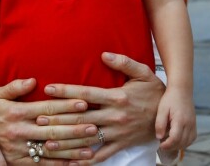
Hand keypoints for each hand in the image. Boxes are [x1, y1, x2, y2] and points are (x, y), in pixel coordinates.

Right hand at [0, 78, 98, 163]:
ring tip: (91, 146)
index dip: (66, 105)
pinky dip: (62, 164)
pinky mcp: (21, 162)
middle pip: (53, 129)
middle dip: (75, 127)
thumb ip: (15, 87)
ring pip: (52, 148)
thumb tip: (33, 80)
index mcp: (17, 112)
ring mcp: (21, 148)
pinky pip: (45, 164)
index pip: (47, 109)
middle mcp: (21, 131)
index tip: (83, 102)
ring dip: (73, 148)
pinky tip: (77, 162)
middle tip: (94, 125)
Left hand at [36, 53, 164, 162]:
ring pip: (87, 137)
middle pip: (81, 117)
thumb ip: (123, 62)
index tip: (48, 88)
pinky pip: (101, 154)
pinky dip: (85, 159)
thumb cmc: (154, 91)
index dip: (66, 90)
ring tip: (47, 141)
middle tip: (39, 117)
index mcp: (116, 96)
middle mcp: (114, 115)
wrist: (171, 117)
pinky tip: (70, 161)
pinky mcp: (121, 144)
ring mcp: (117, 132)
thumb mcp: (143, 72)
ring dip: (66, 139)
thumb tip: (104, 54)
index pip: (85, 92)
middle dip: (59, 117)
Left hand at [156, 88, 196, 150]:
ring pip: (188, 142)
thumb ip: (160, 123)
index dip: (167, 145)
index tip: (160, 145)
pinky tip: (177, 139)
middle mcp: (189, 124)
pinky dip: (185, 142)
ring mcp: (193, 125)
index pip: (175, 139)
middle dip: (171, 147)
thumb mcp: (162, 109)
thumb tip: (159, 137)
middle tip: (162, 145)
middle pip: (182, 143)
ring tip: (169, 142)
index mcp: (180, 120)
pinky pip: (192, 139)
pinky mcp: (194, 125)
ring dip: (178, 146)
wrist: (181, 90)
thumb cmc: (170, 98)